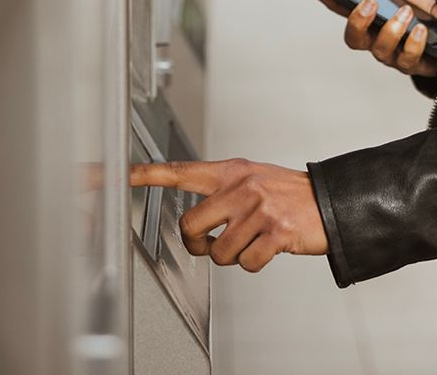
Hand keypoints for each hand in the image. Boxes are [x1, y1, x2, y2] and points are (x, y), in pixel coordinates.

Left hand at [129, 158, 326, 272]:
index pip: (177, 172)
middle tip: (217, 241)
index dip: (140, 175)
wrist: (330, 202)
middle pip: (191, 226)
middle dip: (200, 244)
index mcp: (229, 171)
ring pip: (219, 252)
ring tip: (252, 240)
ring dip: (233, 256)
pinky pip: (246, 263)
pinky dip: (254, 263)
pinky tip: (268, 249)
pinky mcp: (276, 231)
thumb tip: (193, 222)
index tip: (106, 174)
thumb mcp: (250, 180)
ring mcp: (258, 208)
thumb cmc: (286, 195)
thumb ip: (220, 192)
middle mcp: (240, 186)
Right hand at [306, 0, 436, 77]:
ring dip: (392, 29)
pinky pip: (408, 59)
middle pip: (353, 39)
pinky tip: (421, 29)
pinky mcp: (414, 64)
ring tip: (406, 11)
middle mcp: (374, 38)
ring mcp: (392, 54)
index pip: (337, 7)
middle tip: (369, 2)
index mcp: (365, 17)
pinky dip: (414, 43)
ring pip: (380, 50)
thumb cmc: (418, 5)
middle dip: (358, 22)